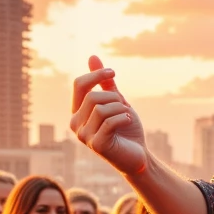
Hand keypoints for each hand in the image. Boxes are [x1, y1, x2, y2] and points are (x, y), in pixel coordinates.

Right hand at [70, 56, 148, 177]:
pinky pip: (109, 122)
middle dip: (114, 98)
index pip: (79, 85)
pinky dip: (123, 118)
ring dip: (120, 109)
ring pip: (100, 108)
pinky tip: (127, 122)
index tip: (113, 72)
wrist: (138, 156)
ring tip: (126, 117)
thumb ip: (105, 83)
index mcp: (77, 112)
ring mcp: (84, 136)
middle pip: (91, 96)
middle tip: (124, 108)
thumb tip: (92, 57)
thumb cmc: (126, 130)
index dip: (96, 75)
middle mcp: (76, 124)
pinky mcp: (96, 145)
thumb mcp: (117, 102)